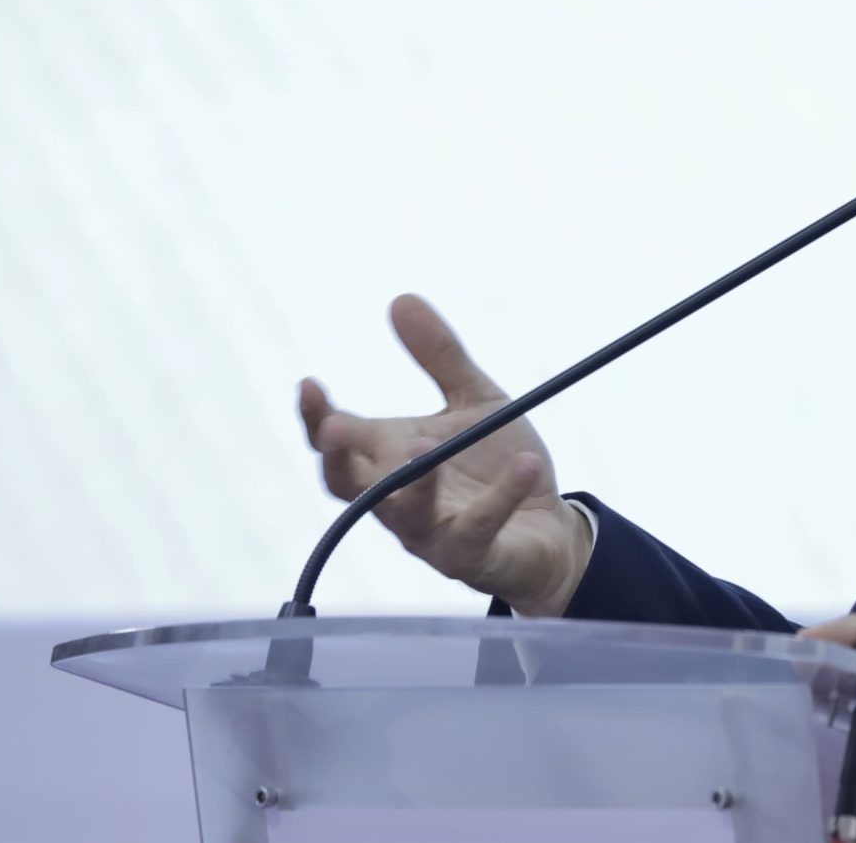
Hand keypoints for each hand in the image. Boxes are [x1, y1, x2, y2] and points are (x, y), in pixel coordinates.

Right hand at [298, 293, 592, 615]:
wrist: (546, 529)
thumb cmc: (494, 466)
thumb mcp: (473, 400)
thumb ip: (440, 356)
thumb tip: (401, 298)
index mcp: (389, 460)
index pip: (336, 444)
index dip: (317, 418)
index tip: (310, 385)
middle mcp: (398, 503)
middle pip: (351, 486)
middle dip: (339, 457)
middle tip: (335, 426)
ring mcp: (432, 535)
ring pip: (408, 514)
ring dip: (414, 480)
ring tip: (424, 443)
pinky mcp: (475, 557)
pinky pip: (481, 527)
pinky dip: (503, 495)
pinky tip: (525, 464)